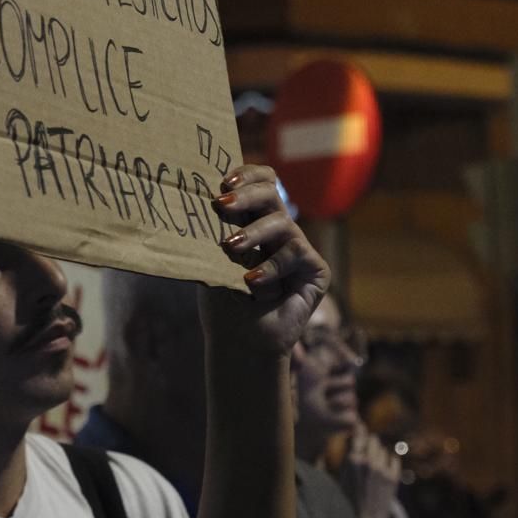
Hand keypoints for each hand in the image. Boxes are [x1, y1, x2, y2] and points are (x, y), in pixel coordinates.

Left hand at [198, 164, 329, 356]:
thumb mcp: (211, 260)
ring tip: (228, 247)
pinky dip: (271, 266)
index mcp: (254, 222)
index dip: (246, 175)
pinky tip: (252, 281)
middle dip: (247, 195)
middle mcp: (279, 231)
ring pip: (281, 222)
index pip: (260, 183)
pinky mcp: (316, 270)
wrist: (240, 343)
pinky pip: (295, 253)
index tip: (222, 182)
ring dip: (253, 233)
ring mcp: (298, 249)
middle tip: (222, 204)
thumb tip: (202, 199)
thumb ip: (213, 232)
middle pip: (272, 193)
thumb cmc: (223, 301)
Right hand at [337, 422, 400, 517]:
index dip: (359, 430)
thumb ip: (348, 455)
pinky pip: (394, 460)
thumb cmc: (348, 501)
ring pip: (383, 450)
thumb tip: (355, 435)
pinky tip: (383, 471)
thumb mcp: (341, 476)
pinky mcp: (394, 479)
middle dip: (369, 443)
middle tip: (366, 451)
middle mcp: (369, 462)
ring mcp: (383, 470)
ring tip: (372, 467)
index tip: (359, 428)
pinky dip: (389, 462)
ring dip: (378, 454)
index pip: (358, 434)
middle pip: (373, 439)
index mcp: (352, 460)